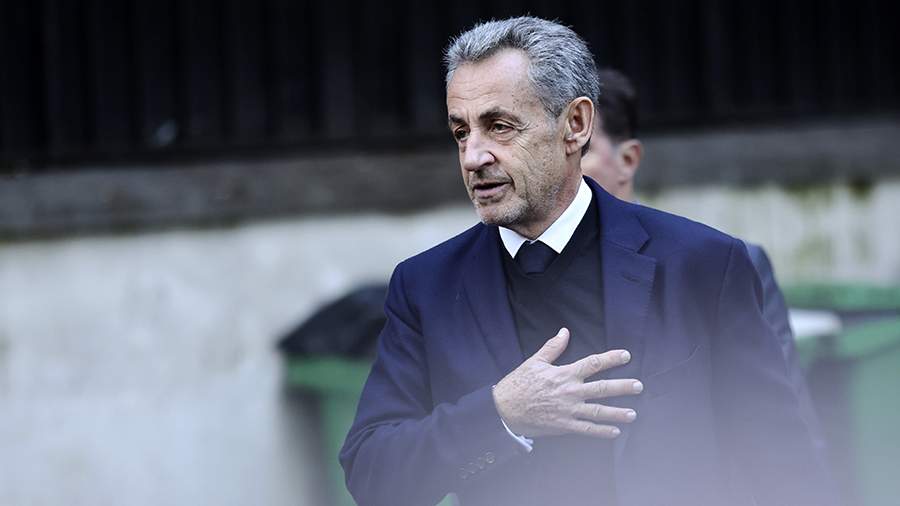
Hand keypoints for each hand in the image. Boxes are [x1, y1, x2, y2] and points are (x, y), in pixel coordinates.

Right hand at [492, 327, 642, 437]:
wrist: (504, 409)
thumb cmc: (518, 383)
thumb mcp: (535, 361)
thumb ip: (553, 347)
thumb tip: (565, 331)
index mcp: (564, 374)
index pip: (593, 363)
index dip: (611, 359)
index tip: (626, 355)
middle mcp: (570, 392)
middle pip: (602, 388)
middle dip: (622, 387)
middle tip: (639, 386)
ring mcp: (568, 410)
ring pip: (598, 411)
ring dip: (617, 413)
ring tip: (633, 414)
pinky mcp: (564, 426)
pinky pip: (587, 430)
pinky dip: (602, 431)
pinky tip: (615, 432)